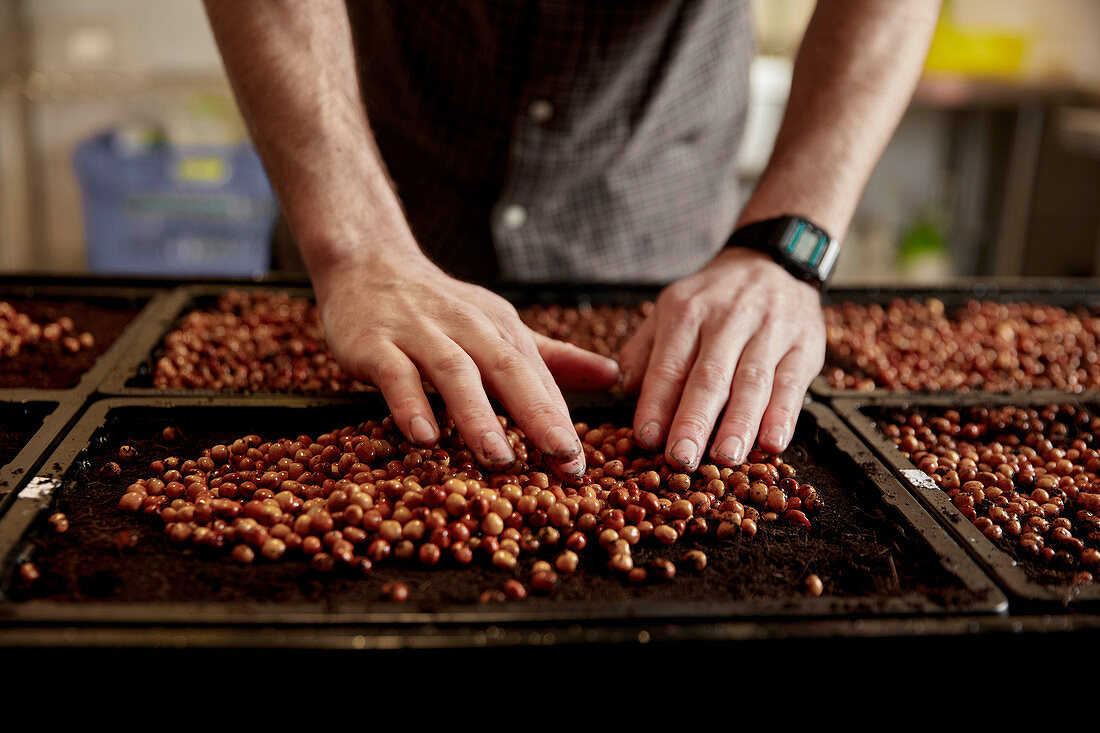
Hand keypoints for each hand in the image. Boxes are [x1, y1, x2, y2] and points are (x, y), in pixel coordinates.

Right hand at [312, 256, 619, 472]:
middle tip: (561, 457)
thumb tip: (613, 376)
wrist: (368, 264)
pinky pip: (395, 375)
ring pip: (454, 373)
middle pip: (507, 370)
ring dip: (477, 415)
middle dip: (537, 413)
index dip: (560, 420)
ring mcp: (419, 334)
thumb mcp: (500, 326)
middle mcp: (466, 328)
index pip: (537, 377)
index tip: (580, 464)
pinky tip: (424, 437)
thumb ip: (552, 357)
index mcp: (501, 328)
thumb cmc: (439, 308)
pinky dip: (410, 404)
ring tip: (498, 458)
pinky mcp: (375, 344)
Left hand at [618, 247, 825, 469]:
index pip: (669, 365)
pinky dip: (783, 415)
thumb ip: (645, 350)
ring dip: (739, 423)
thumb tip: (625, 390)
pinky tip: (773, 442)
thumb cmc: (713, 301)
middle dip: (694, 420)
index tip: (646, 438)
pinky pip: (792, 382)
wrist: (772, 263)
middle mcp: (727, 319)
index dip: (657, 403)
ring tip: (726, 457)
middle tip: (682, 458)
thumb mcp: (670, 310)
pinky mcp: (803, 344)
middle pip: (709, 376)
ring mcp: (769, 331)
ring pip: (752, 381)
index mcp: (686, 312)